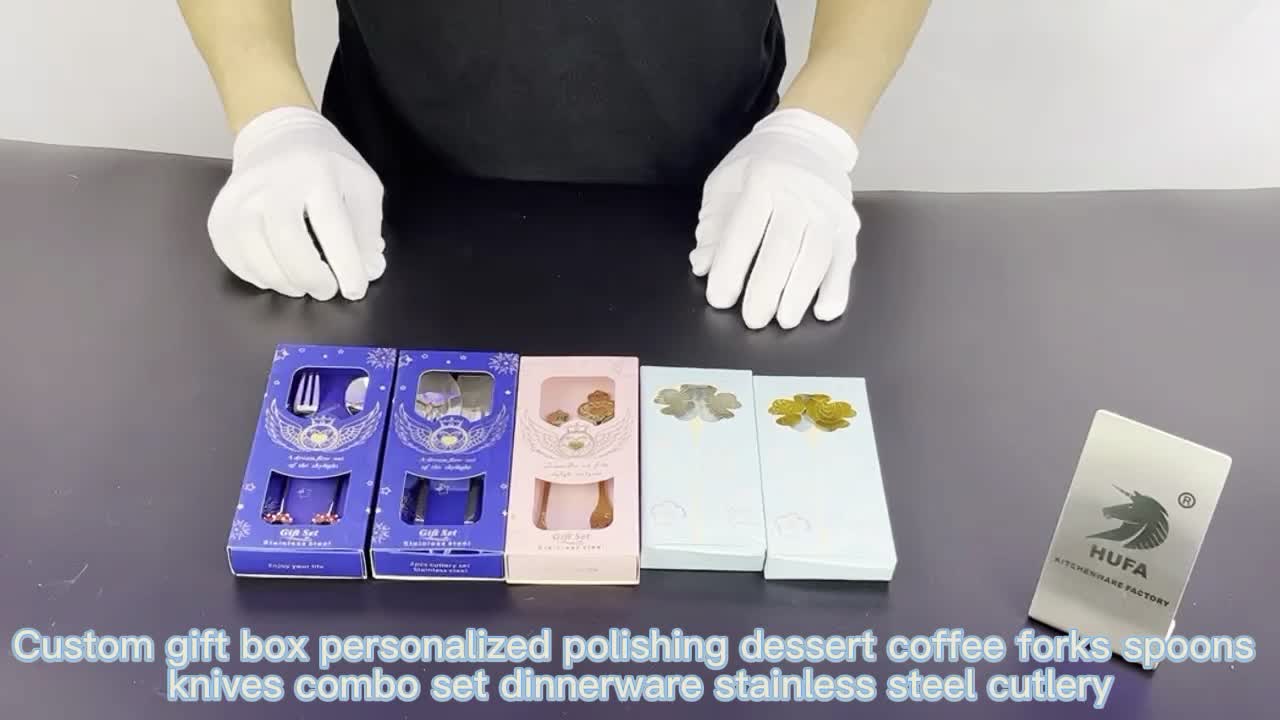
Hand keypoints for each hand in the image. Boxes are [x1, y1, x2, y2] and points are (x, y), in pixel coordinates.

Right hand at [208, 106, 385, 299]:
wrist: (278, 133)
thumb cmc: (326, 166)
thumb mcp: (362, 185)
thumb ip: (367, 228)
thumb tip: (369, 270)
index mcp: (318, 172)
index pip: (333, 225)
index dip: (346, 264)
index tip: (355, 290)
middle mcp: (274, 181)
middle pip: (286, 239)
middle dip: (309, 276)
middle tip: (326, 291)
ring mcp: (241, 194)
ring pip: (252, 248)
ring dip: (280, 280)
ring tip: (300, 287)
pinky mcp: (220, 210)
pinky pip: (229, 252)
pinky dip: (252, 273)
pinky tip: (273, 277)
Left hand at [691, 108, 859, 328]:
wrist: (810, 136)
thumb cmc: (760, 164)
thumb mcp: (725, 183)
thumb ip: (713, 226)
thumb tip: (703, 266)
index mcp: (762, 182)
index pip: (744, 232)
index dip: (730, 269)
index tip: (719, 299)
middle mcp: (800, 195)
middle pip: (783, 249)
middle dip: (766, 290)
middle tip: (753, 320)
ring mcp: (828, 211)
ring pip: (816, 257)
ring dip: (800, 294)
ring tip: (785, 320)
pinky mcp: (848, 225)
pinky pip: (844, 260)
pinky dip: (837, 288)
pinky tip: (825, 311)